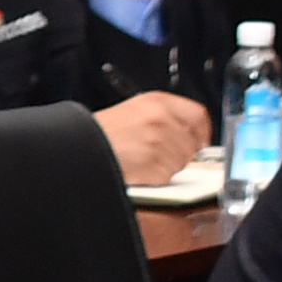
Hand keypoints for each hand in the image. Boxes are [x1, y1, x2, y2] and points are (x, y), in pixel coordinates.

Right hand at [94, 94, 210, 182]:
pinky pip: (170, 177)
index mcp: (158, 102)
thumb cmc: (100, 133)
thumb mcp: (134, 111)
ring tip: (144, 162)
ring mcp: (162, 144)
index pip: (198, 115)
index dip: (201, 132)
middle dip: (182, 153)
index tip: (199, 143)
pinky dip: (158, 179)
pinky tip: (141, 171)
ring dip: (169, 167)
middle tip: (160, 156)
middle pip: (193, 143)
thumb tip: (188, 134)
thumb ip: (165, 117)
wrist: (80, 150)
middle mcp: (163, 120)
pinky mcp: (157, 167)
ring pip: (183, 162)